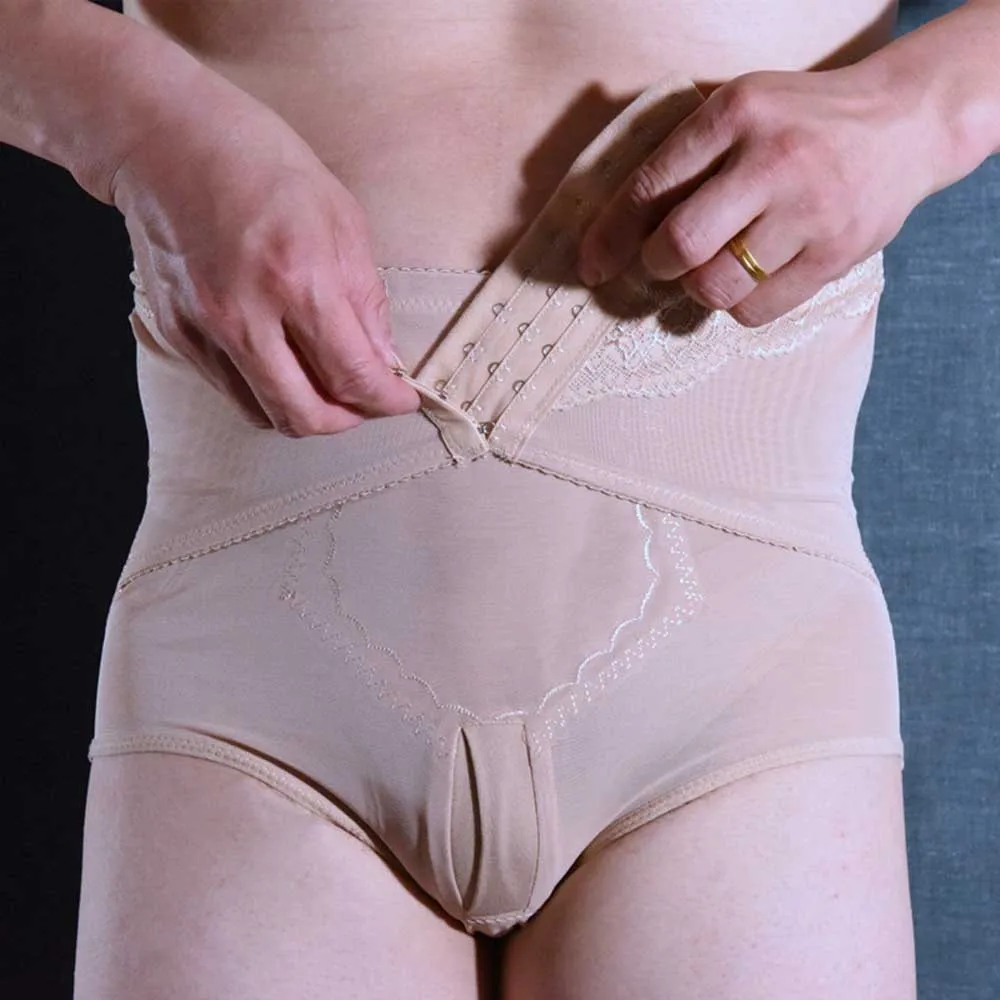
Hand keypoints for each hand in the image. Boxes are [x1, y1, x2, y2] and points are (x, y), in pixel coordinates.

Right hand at [110, 66, 419, 435]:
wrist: (168, 141)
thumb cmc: (264, 167)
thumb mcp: (341, 221)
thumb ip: (365, 302)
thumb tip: (384, 360)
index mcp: (297, 279)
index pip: (352, 375)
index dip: (387, 400)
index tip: (402, 400)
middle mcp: (245, 315)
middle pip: (305, 416)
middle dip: (347, 420)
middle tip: (365, 401)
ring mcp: (204, 329)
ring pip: (265, 414)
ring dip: (305, 410)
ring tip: (324, 381)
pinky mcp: (178, 334)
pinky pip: (232, 391)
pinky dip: (266, 390)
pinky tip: (282, 360)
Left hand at [576, 64, 937, 325]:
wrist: (905, 123)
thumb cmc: (802, 122)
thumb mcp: (742, 109)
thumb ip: (688, 155)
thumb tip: (618, 228)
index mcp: (736, 114)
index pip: (651, 186)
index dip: (611, 236)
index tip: (592, 265)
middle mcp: (772, 161)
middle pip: (681, 244)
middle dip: (657, 265)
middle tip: (662, 264)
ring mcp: (809, 211)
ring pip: (718, 286)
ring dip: (699, 290)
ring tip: (711, 270)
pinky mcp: (835, 254)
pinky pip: (758, 310)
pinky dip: (739, 306)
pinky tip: (749, 281)